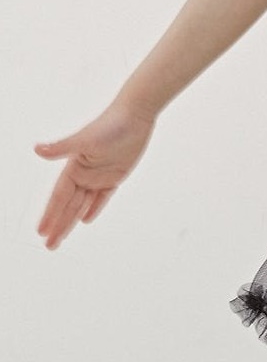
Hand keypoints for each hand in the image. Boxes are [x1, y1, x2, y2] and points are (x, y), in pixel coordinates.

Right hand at [34, 102, 156, 249]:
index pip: (59, 198)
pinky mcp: (116, 176)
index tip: (42, 232)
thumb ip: (62, 147)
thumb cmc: (109, 124)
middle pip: (68, 206)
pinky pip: (102, 197)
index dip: (51, 215)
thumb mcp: (85, 139)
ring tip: (61, 237)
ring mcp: (99, 176)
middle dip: (59, 225)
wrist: (134, 116)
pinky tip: (86, 220)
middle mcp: (84, 174)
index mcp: (74, 168)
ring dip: (72, 221)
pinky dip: (94, 208)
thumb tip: (37, 150)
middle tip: (49, 246)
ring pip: (83, 205)